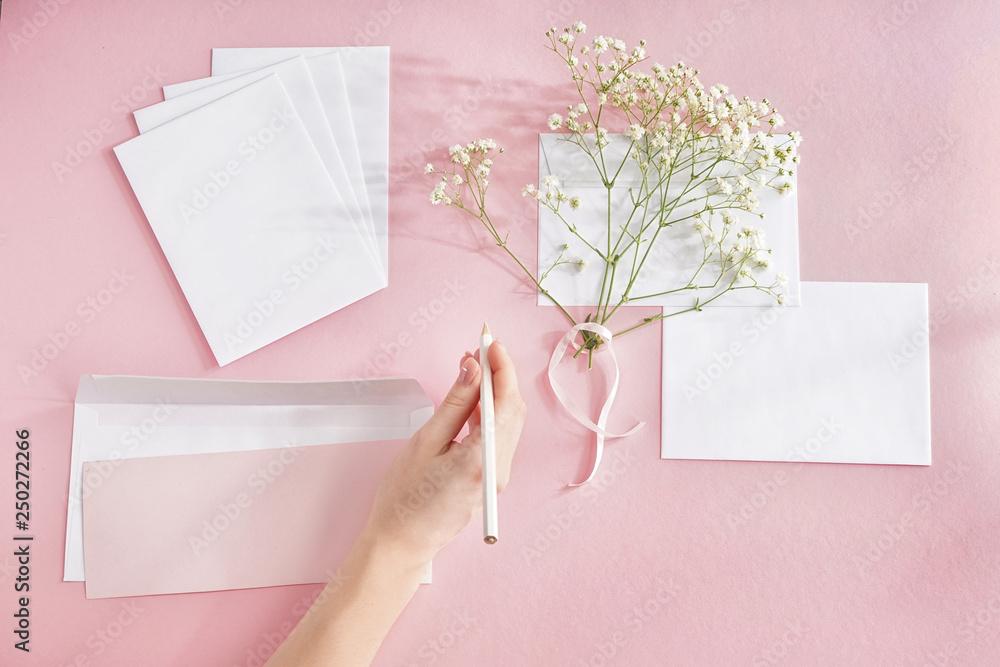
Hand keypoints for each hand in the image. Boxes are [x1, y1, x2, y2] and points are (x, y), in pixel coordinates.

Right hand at [362, 340, 525, 565]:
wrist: (402, 543)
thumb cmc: (404, 498)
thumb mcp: (425, 442)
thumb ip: (454, 404)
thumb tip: (474, 371)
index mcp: (481, 459)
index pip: (504, 402)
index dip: (501, 367)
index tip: (490, 342)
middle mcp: (498, 469)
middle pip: (512, 410)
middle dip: (500, 375)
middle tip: (480, 350)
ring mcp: (497, 476)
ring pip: (508, 423)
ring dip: (495, 393)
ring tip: (473, 368)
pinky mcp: (491, 479)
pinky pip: (499, 437)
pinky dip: (490, 413)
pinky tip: (474, 398)